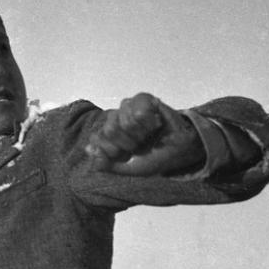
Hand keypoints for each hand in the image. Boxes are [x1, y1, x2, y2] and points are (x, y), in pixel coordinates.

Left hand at [85, 93, 202, 175]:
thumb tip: (88, 149)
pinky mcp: (144, 99)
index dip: (112, 150)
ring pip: (123, 118)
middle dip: (128, 142)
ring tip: (149, 134)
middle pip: (109, 128)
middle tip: (141, 144)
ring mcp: (129, 108)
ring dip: (139, 132)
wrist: (180, 150)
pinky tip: (154, 123)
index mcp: (110, 137)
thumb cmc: (156, 158)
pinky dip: (147, 120)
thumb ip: (107, 164)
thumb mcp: (130, 169)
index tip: (126, 154)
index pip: (98, 138)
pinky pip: (137, 108)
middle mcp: (117, 120)